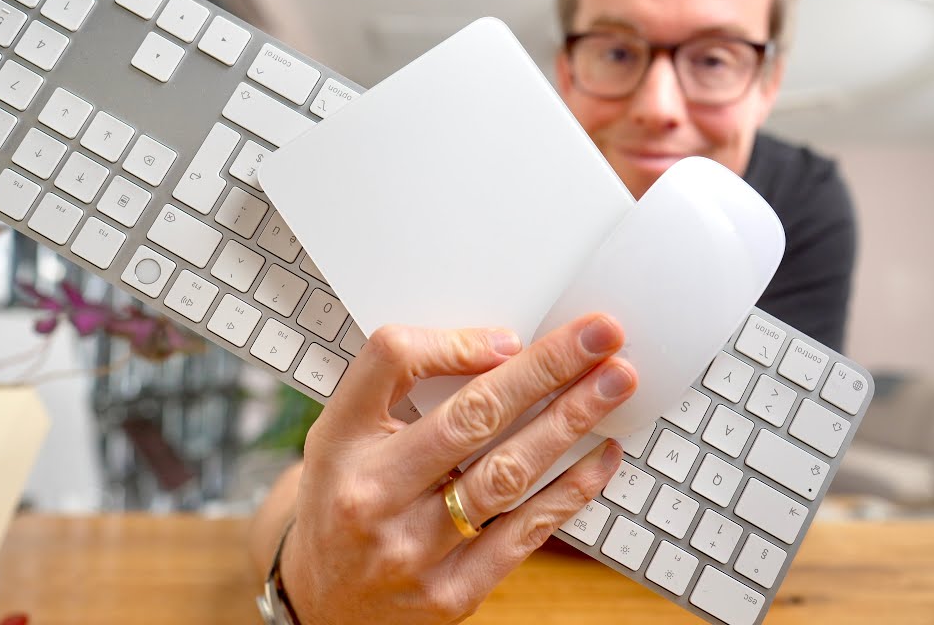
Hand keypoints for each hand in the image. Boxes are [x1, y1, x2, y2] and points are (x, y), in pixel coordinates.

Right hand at [280, 313, 635, 624]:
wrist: (318, 601)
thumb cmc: (344, 497)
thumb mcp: (344, 431)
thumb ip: (404, 382)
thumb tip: (504, 352)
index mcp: (342, 440)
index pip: (393, 362)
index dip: (458, 343)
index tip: (513, 336)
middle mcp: (373, 495)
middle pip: (471, 417)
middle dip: (545, 370)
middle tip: (602, 337)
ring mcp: (413, 550)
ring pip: (507, 474)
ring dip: (570, 422)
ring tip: (615, 384)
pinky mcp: (450, 594)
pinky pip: (524, 534)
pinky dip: (570, 491)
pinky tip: (602, 456)